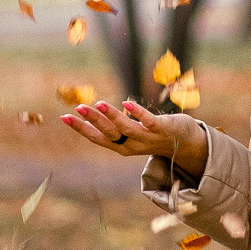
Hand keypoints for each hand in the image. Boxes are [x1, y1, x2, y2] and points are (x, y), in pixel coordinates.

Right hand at [61, 99, 197, 163]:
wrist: (185, 142)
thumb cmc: (154, 135)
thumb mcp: (132, 134)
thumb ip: (116, 127)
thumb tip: (96, 114)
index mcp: (122, 146)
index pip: (97, 138)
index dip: (81, 129)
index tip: (64, 117)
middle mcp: (132, 145)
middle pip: (109, 133)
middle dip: (92, 121)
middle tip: (78, 108)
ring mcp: (147, 138)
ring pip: (126, 128)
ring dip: (112, 116)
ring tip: (99, 104)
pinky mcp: (162, 129)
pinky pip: (148, 121)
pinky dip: (137, 113)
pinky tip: (127, 102)